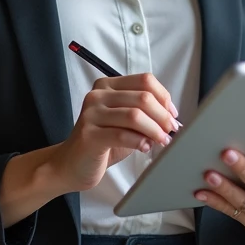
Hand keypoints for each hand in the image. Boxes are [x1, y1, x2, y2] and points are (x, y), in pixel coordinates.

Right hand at [48, 73, 179, 193]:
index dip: (164, 97)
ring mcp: (91, 114)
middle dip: (163, 115)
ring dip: (155, 130)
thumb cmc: (103, 142)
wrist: (72, 164)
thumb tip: (171, 117)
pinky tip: (145, 148)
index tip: (172, 114)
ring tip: (162, 141)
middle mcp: (97, 95)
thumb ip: (144, 114)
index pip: (144, 80)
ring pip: (134, 115)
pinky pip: (122, 134)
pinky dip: (140, 141)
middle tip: (171, 130)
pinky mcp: (89, 135)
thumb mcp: (125, 122)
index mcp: (107, 85)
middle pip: (142, 97)